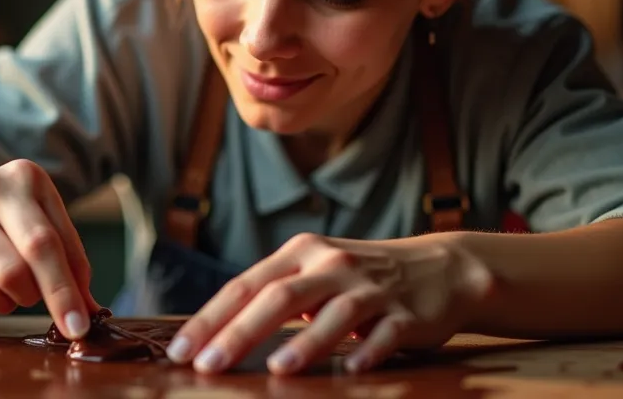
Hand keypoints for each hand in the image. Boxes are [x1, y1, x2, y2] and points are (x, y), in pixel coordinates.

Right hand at [0, 159, 100, 338]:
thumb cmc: (3, 221)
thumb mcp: (39, 223)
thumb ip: (68, 259)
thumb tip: (90, 307)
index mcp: (26, 177)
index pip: (60, 237)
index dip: (75, 282)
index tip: (86, 318)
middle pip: (37, 250)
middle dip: (59, 295)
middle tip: (73, 328)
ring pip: (9, 275)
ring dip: (24, 297)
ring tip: (22, 291)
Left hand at [165, 233, 493, 374]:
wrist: (441, 268)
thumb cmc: (360, 278)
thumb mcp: (314, 272)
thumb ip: (272, 295)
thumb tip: (215, 334)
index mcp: (300, 253)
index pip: (245, 286)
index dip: (210, 318)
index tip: (181, 351)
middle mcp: (331, 264)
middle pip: (279, 297)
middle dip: (240, 332)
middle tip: (208, 365)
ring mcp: (370, 287)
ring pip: (332, 313)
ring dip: (305, 342)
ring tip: (277, 369)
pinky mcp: (406, 313)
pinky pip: (385, 333)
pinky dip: (368, 349)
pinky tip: (352, 369)